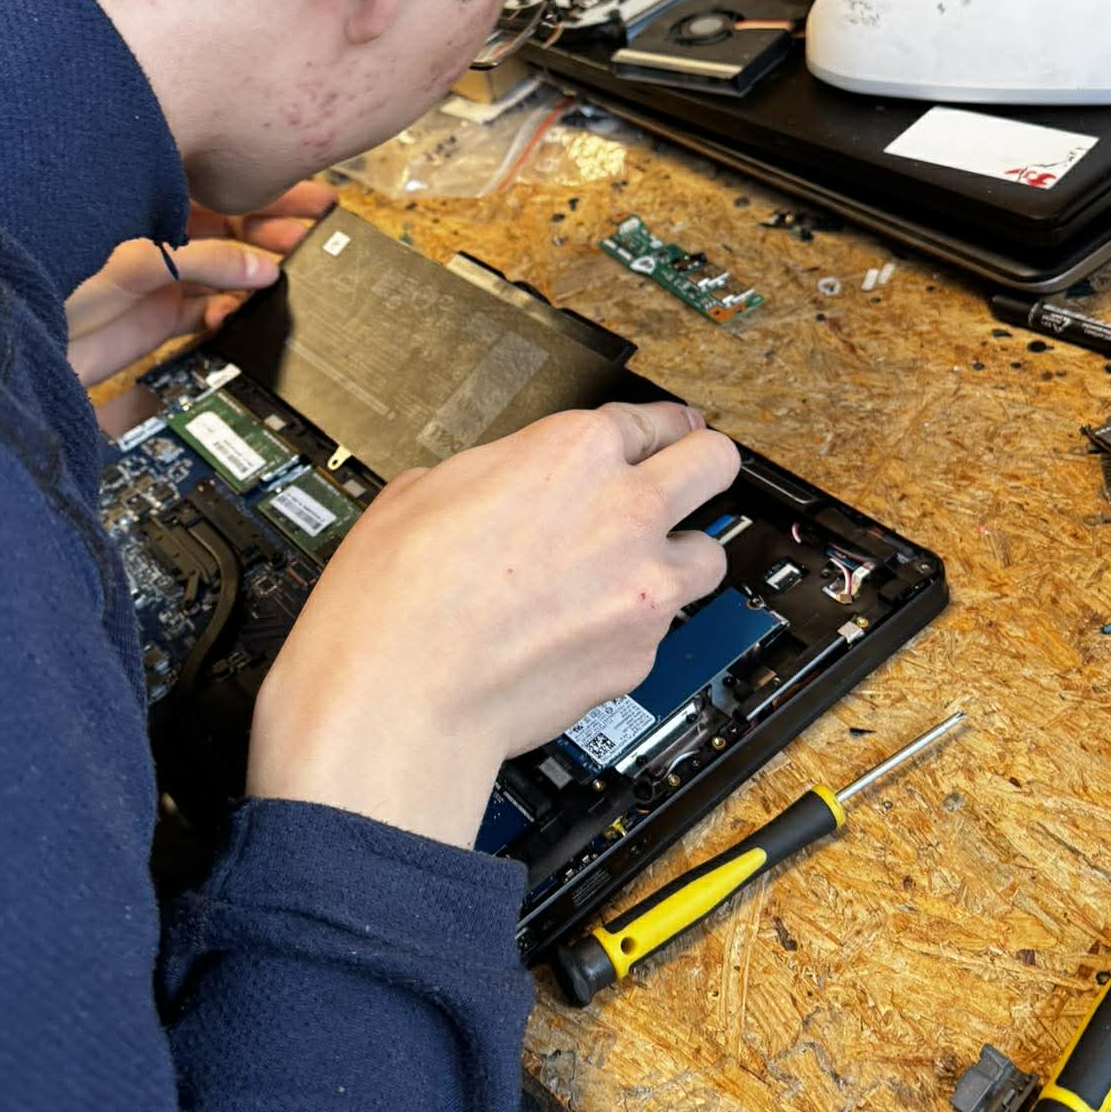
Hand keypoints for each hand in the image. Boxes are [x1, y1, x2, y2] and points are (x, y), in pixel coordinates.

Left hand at [66, 181, 336, 385]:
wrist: (19, 340)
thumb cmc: (49, 279)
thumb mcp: (131, 262)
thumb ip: (199, 262)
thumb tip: (261, 269)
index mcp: (148, 198)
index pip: (222, 187)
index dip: (267, 191)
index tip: (309, 198)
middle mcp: (158, 233)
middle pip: (232, 226)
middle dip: (274, 230)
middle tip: (314, 238)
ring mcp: (161, 276)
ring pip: (226, 267)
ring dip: (259, 270)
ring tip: (292, 273)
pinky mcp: (159, 316)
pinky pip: (210, 309)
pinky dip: (231, 309)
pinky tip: (244, 308)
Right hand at [248, 403, 740, 847]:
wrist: (400, 693)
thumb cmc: (395, 597)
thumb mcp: (423, 490)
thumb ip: (491, 473)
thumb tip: (497, 484)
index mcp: (572, 453)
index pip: (649, 418)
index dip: (655, 425)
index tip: (665, 431)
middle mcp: (624, 511)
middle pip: (714, 464)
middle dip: (701, 465)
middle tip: (685, 475)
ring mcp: (644, 587)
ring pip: (709, 555)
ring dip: (679, 556)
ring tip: (639, 568)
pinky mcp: (640, 656)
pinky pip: (660, 629)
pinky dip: (631, 629)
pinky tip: (583, 633)